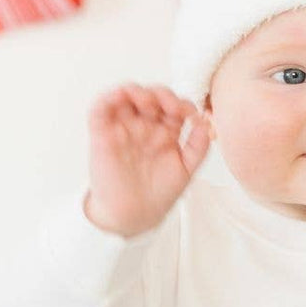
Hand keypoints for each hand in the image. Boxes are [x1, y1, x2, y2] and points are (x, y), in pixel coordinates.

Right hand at [85, 84, 211, 236]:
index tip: (190, 114)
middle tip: (170, 106)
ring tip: (147, 101)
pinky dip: (107, 98)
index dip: (182, 103)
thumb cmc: (158, 194)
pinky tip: (120, 97)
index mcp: (165, 132)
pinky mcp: (102, 134)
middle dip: (161, 94)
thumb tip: (205, 122)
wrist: (134, 215)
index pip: (173, 106)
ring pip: (126, 96)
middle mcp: (144, 126)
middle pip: (151, 96)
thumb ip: (198, 147)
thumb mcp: (186, 170)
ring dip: (136, 91)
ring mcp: (123, 128)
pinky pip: (100, 109)